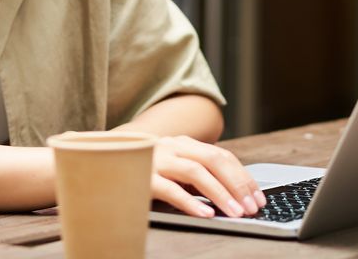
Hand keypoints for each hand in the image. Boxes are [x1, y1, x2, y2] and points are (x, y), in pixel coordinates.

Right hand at [148, 136, 265, 217]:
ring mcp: (156, 159)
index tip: (258, 197)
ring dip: (219, 194)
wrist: (99, 164)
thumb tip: (233, 196)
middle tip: (251, 207)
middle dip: (237, 184)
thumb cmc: (143, 173)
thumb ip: (197, 176)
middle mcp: (172, 146)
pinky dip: (190, 203)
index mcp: (183, 144)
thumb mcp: (173, 170)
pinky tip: (204, 215)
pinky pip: (169, 189)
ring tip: (234, 212)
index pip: (222, 156)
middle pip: (214, 160)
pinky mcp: (141, 176)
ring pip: (195, 172)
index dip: (243, 177)